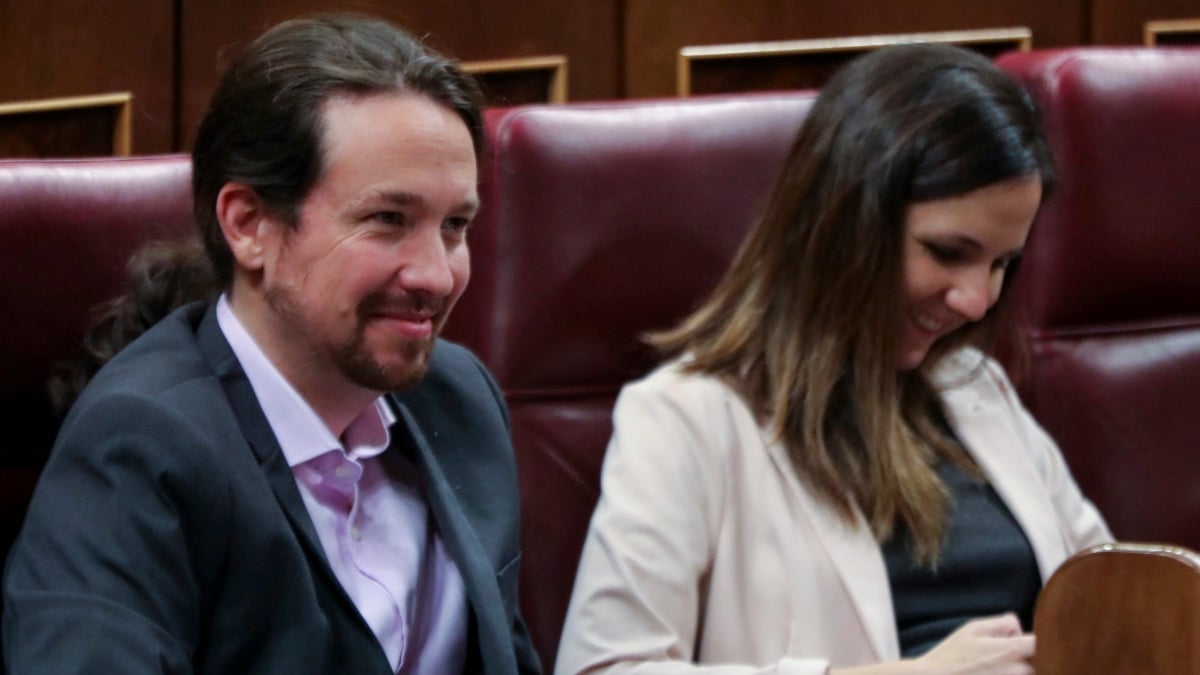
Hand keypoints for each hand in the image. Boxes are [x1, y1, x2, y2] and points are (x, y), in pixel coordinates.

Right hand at [913, 613, 1033, 674]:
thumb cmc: (951, 655)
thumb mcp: (972, 628)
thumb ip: (1001, 623)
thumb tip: (1019, 627)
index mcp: (1009, 650)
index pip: (1041, 643)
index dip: (1038, 637)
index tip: (1025, 638)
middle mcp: (1016, 671)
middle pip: (1040, 660)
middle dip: (1028, 653)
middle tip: (1006, 651)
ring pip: (1030, 672)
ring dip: (1021, 666)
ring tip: (995, 663)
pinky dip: (1010, 673)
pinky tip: (991, 671)